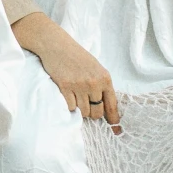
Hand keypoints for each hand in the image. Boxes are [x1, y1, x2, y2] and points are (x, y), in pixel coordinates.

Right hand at [11, 11, 120, 129]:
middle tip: (87, 107)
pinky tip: (68, 96)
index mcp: (105, 78)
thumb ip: (102, 86)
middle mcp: (94, 83)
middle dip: (93, 113)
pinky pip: (71, 107)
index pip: (112, 104)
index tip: (115, 127)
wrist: (57, 45)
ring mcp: (79, 86)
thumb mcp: (96, 68)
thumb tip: (105, 108)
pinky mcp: (65, 87)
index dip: (113, 118)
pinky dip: (70, 105)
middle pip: (97, 112)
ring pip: (83, 112)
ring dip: (80, 110)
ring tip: (77, 99)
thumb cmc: (77, 57)